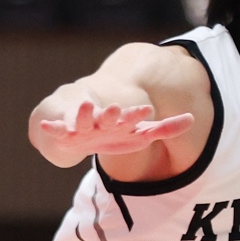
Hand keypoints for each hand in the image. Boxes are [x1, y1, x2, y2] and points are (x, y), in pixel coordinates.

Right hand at [36, 99, 194, 157]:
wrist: (77, 129)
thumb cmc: (114, 132)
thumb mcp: (139, 134)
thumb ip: (164, 129)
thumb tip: (192, 119)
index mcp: (120, 122)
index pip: (131, 118)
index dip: (137, 116)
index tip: (147, 111)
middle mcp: (101, 121)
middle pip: (108, 118)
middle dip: (112, 115)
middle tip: (116, 109)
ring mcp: (82, 125)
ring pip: (83, 120)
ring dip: (84, 115)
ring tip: (85, 106)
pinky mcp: (64, 132)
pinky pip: (58, 130)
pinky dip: (53, 127)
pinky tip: (48, 126)